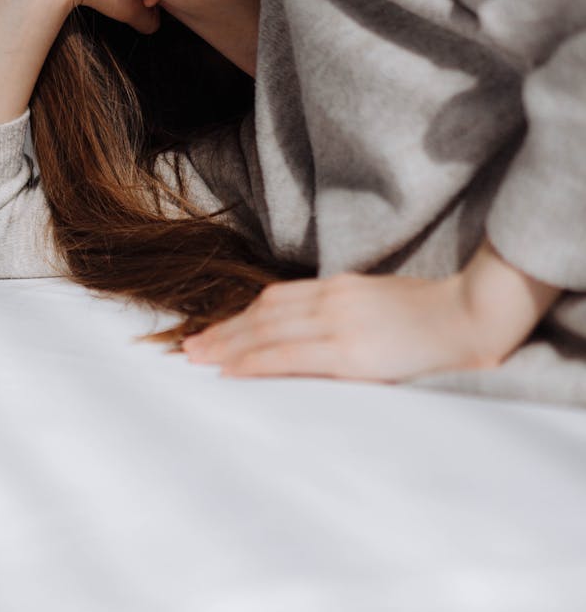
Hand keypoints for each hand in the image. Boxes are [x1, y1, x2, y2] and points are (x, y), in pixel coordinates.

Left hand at [182, 271, 500, 382]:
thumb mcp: (376, 302)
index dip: (241, 315)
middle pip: (262, 314)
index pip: (276, 299)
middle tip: (189, 348)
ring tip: (199, 359)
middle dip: (223, 331)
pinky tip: (232, 370)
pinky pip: (289, 356)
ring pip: (266, 332)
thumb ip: (343, 310)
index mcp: (338, 286)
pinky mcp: (348, 351)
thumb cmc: (428, 315)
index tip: (215, 328)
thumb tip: (312, 330)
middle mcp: (330, 299)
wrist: (466, 315)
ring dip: (228, 346)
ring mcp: (337, 323)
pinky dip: (255, 362)